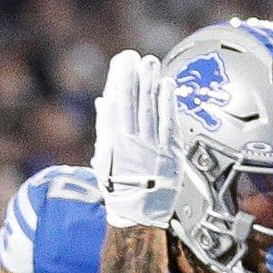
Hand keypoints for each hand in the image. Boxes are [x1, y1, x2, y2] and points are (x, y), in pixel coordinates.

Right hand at [91, 51, 180, 229]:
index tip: (121, 62)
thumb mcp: (105, 158)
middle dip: (134, 77)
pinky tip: (167, 86)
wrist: (138, 216)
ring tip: (151, 63)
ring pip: (150, 109)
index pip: (115, 104)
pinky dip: (168, 103)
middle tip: (136, 57)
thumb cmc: (120, 187)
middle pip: (132, 103)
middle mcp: (131, 143)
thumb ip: (105, 128)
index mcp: (113, 143)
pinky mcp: (169, 153)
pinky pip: (168, 123)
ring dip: (151, 84)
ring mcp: (151, 147)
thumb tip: (104, 101)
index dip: (118, 81)